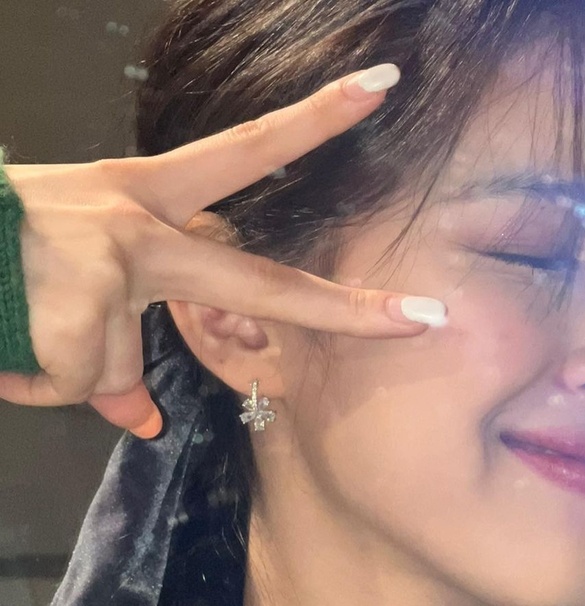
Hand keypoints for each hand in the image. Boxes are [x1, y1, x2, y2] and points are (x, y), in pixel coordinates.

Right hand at [0, 64, 443, 438]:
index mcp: (144, 199)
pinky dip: (39, 382)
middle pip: (254, 273)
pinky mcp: (74, 301)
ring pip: (117, 362)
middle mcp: (136, 217)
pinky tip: (8, 348)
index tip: (380, 91)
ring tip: (16, 332)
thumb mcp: (73, 288)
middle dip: (345, 309)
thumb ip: (121, 355)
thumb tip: (147, 422)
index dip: (315, 125)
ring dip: (64, 367)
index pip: (245, 154)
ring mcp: (108, 256)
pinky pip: (76, 379)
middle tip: (431, 319)